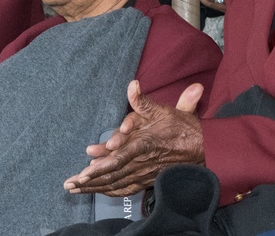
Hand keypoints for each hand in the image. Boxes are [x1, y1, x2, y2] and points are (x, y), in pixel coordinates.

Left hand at [63, 81, 205, 195]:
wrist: (205, 148)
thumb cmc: (184, 127)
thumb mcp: (165, 109)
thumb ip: (143, 99)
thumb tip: (132, 83)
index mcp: (145, 144)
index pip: (119, 158)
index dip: (101, 165)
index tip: (85, 170)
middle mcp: (143, 161)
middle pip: (112, 174)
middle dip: (90, 180)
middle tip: (70, 184)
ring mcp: (145, 173)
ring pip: (116, 183)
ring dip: (95, 187)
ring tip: (75, 189)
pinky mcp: (147, 178)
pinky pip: (125, 189)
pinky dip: (109, 191)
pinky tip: (96, 191)